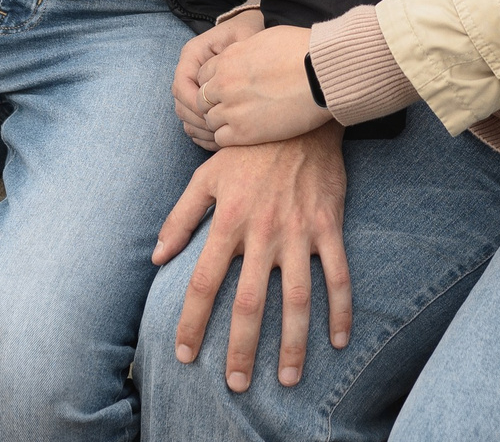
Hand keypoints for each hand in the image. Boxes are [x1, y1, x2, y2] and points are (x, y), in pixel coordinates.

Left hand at [153, 126, 351, 391]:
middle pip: (248, 303)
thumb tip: (158, 258)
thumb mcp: (205, 176)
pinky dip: (341, 309)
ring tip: (286, 378)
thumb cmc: (247, 148)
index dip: (191, 322)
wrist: (299, 116)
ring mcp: (298, 232)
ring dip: (291, 343)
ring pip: (296, 299)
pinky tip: (339, 341)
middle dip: (239, 348)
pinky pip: (338, 275)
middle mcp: (262, 233)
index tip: (183, 354)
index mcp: (228, 222)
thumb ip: (180, 218)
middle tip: (234, 384)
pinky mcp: (328, 226)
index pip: (203, 283)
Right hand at [177, 8, 264, 148]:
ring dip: (200, 129)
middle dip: (197, 120)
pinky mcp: (200, 99)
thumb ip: (238, 54)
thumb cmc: (250, 32)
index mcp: (193, 54)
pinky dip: (203, 133)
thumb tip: (231, 82)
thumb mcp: (246, 36)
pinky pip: (193, 122)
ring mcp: (193, 86)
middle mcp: (188, 70)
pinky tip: (221, 139)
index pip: (181, 84)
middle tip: (219, 131)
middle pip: (180, 103)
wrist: (251, 29)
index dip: (194, 102)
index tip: (213, 113)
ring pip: (185, 116)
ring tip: (222, 137)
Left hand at [197, 23, 331, 147]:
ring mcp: (231, 109)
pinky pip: (220, 139)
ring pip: (209, 120)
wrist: (321, 74)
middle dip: (214, 103)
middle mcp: (223, 84)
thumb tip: (245, 56)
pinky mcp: (244, 132)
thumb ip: (245, 52)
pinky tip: (246, 134)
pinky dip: (228, 138)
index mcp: (227, 59)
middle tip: (234, 108)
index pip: (203, 75)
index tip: (229, 89)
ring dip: (221, 122)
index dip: (215, 83)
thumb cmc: (303, 51)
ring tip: (243, 122)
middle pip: (202, 99)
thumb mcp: (265, 40)